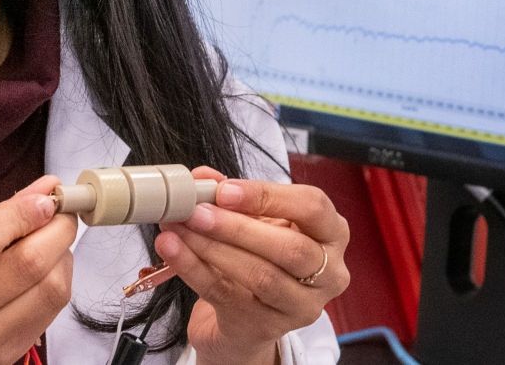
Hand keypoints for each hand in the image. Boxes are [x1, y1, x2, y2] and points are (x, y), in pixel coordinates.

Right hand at [0, 176, 76, 364]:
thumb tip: (46, 190)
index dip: (24, 214)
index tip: (46, 198)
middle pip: (27, 266)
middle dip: (57, 230)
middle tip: (62, 213)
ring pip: (48, 291)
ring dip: (62, 257)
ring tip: (51, 243)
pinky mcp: (1, 359)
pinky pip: (50, 314)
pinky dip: (56, 283)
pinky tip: (45, 271)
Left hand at [155, 167, 350, 364]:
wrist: (248, 317)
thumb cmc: (261, 257)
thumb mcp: (257, 222)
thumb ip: (232, 196)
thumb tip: (201, 177)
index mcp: (332, 234)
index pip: (311, 207)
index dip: (267, 196)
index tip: (223, 190)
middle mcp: (328, 273)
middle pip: (291, 249)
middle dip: (237, 227)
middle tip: (196, 211)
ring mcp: (301, 305)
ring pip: (260, 276)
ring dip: (212, 247)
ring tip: (179, 228)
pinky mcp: (267, 327)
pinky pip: (226, 295)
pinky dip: (194, 269)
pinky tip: (172, 251)